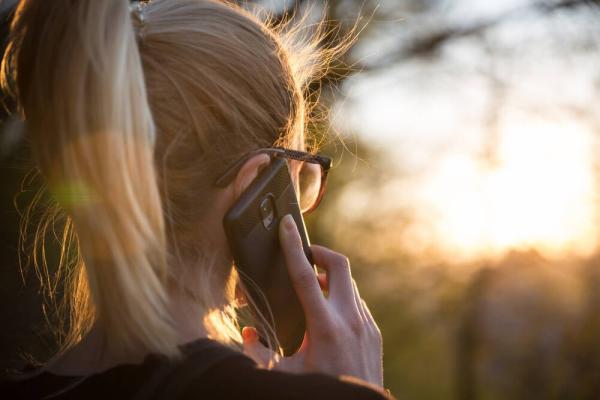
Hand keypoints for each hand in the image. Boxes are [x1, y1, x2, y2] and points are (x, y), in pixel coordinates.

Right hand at [242, 214, 383, 388]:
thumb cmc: (320, 394)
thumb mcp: (284, 377)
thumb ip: (258, 354)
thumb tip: (248, 333)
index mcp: (324, 327)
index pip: (305, 275)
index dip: (293, 246)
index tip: (288, 225)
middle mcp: (349, 320)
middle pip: (338, 265)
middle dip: (320, 252)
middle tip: (303, 256)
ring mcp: (366, 324)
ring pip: (348, 284)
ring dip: (328, 279)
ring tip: (309, 291)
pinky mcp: (374, 331)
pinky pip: (356, 302)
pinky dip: (339, 298)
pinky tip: (326, 314)